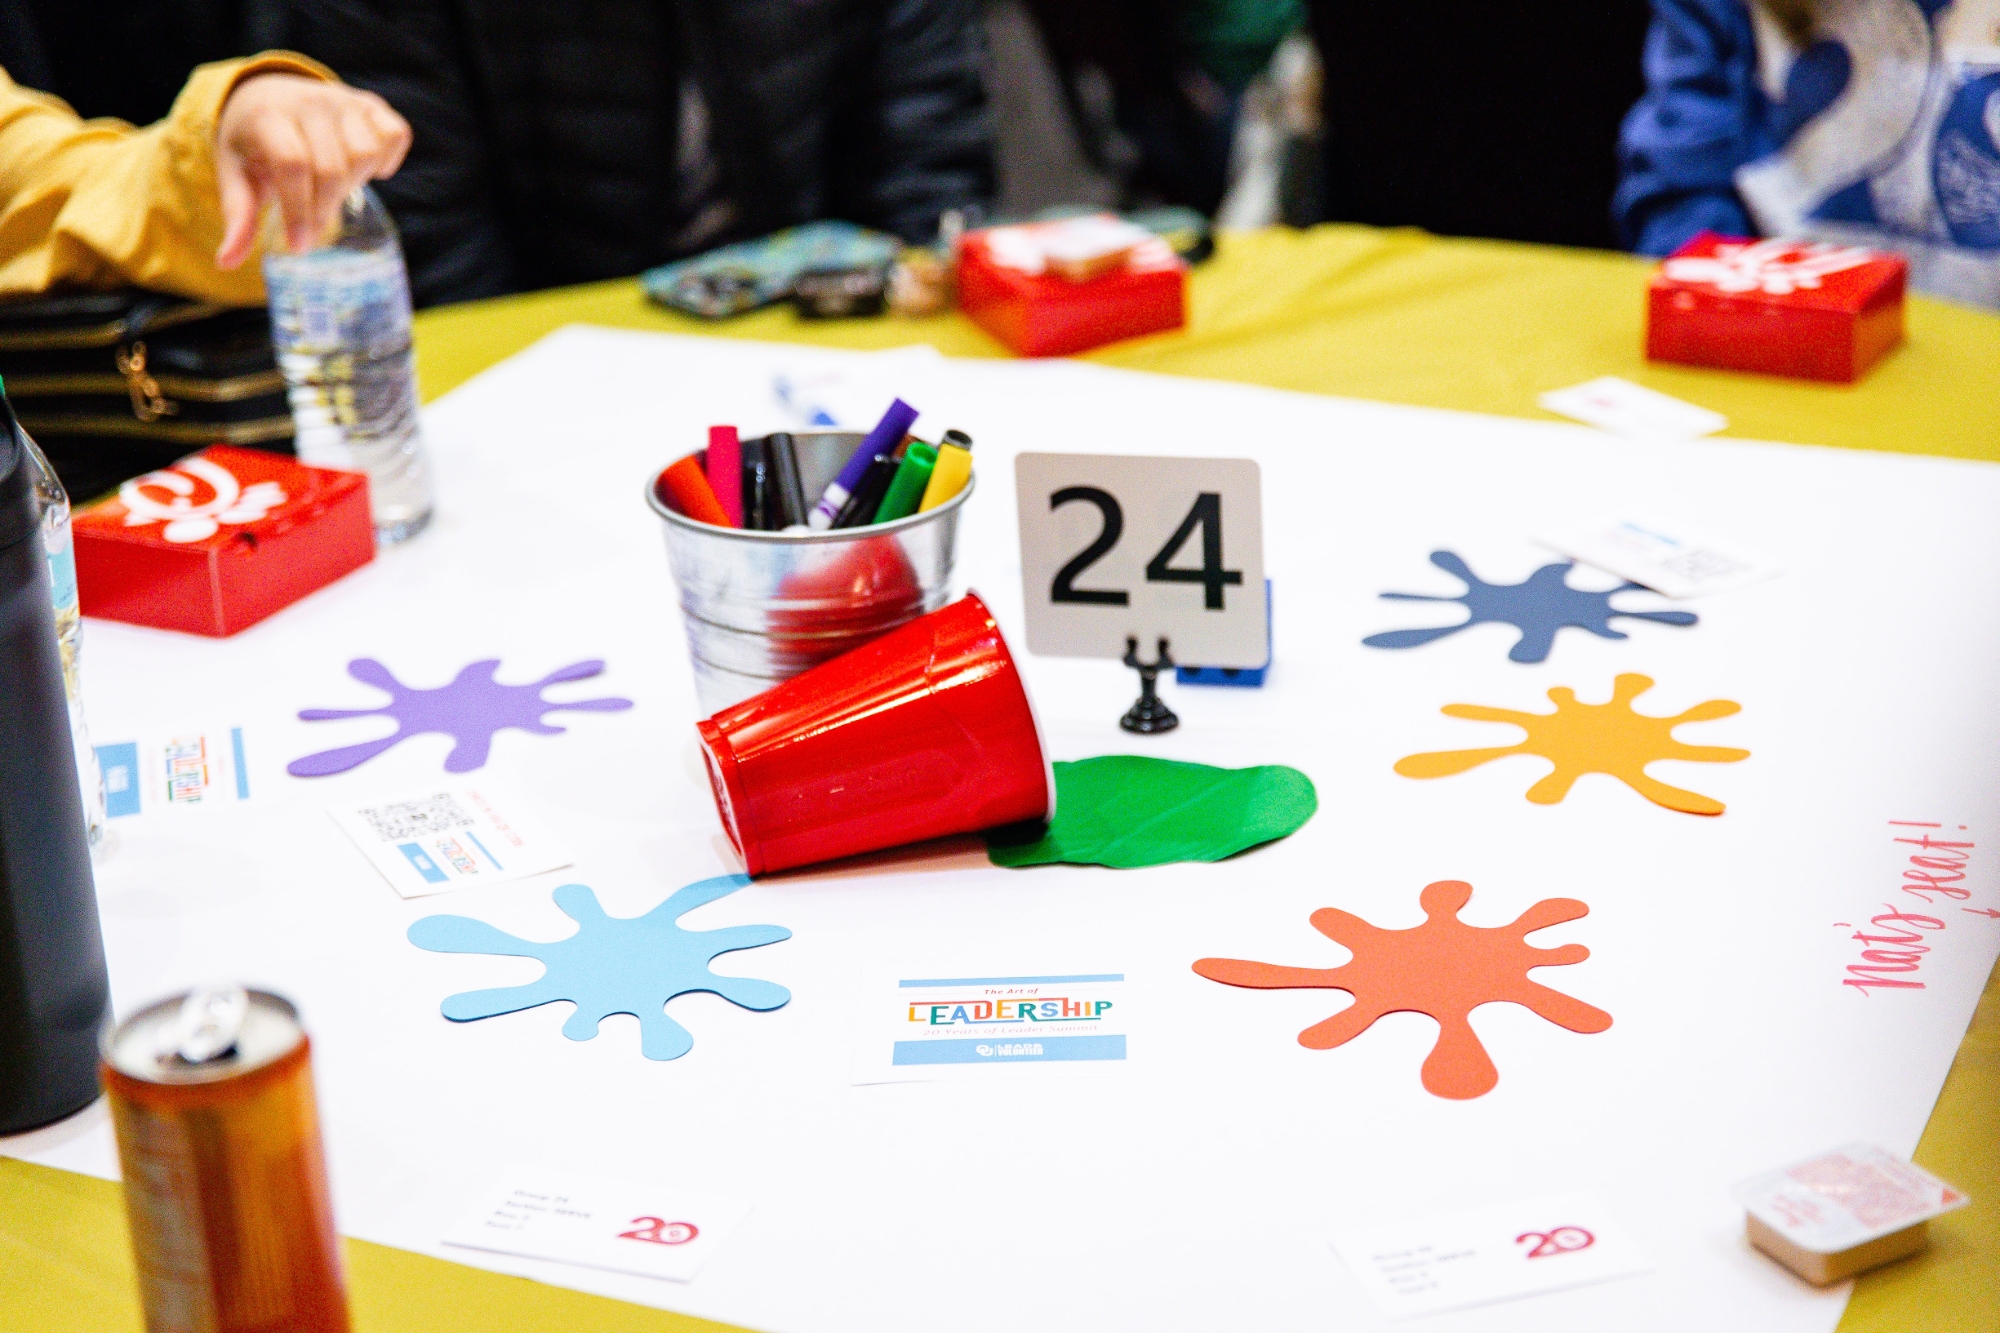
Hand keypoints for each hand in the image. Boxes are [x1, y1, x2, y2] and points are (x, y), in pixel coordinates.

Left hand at [214, 73, 410, 268]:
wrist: (268, 94)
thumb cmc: (253, 143)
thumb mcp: (236, 173)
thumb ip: (237, 214)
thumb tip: (227, 263)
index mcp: (268, 115)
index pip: (293, 164)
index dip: (299, 210)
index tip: (298, 245)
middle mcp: (308, 101)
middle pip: (331, 167)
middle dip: (324, 209)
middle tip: (314, 225)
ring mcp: (343, 100)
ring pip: (367, 153)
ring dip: (355, 182)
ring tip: (333, 187)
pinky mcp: (371, 104)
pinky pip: (396, 135)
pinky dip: (387, 160)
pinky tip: (365, 169)